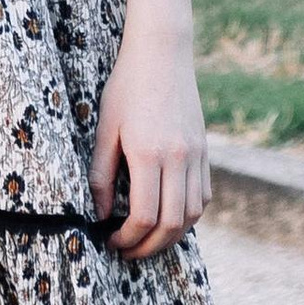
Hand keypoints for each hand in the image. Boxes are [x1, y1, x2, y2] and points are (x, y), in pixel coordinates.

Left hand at [94, 0, 207, 262]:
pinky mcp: (204, 151)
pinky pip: (203, 195)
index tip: (111, 241)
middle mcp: (178, 159)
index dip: (127, 239)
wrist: (162, 53)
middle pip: (172, 225)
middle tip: (127, 251)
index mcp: (149, 154)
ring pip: (193, 215)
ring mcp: (196, 156)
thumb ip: (100, 174)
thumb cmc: (126, 87)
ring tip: (147, 239)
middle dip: (149, 247)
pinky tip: (168, 215)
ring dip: (171, 236)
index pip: (143, 217)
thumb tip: (99, 215)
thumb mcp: (105, 128)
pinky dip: (188, 214)